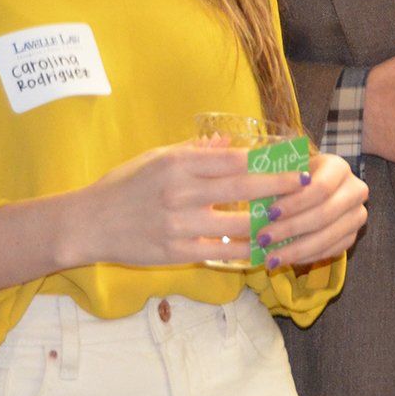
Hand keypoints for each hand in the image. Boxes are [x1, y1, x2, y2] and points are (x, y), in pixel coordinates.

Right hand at [79, 142, 299, 266]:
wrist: (90, 223)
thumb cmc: (124, 185)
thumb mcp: (156, 157)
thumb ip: (194, 151)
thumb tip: (230, 142)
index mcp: (177, 164)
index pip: (231, 160)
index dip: (265, 161)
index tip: (288, 160)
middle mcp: (180, 193)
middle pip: (241, 190)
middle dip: (278, 188)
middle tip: (304, 185)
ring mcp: (179, 225)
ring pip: (237, 226)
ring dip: (268, 223)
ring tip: (293, 220)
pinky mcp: (176, 252)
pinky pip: (221, 254)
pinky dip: (246, 252)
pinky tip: (265, 249)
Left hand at [248, 153, 369, 271]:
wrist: (316, 185)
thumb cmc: (295, 175)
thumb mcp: (287, 168)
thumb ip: (275, 177)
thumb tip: (253, 191)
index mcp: (339, 167)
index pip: (321, 188)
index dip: (296, 203)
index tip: (269, 213)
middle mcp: (355, 190)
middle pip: (324, 215)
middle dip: (291, 229)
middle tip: (263, 239)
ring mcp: (357, 216)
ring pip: (327, 238)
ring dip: (295, 250)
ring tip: (270, 257)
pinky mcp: (352, 236)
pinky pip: (329, 251)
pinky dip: (305, 257)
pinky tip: (284, 260)